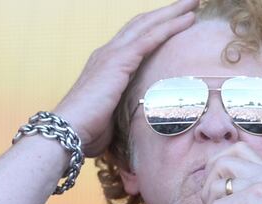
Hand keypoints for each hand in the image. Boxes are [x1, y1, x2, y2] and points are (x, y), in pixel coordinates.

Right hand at [52, 0, 197, 157]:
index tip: (177, 20)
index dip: (155, 27)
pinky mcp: (118, 62)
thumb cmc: (87, 132)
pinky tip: (187, 20)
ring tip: (194, 2)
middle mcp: (107, 53)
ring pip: (148, 25)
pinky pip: (149, 39)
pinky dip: (169, 27)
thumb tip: (141, 124)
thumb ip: (126, 111)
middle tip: (191, 2)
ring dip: (173, 12)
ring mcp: (111, 55)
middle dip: (167, 12)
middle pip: (142, 24)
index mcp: (105, 65)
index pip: (134, 38)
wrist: (67, 131)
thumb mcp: (112, 117)